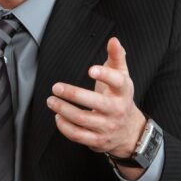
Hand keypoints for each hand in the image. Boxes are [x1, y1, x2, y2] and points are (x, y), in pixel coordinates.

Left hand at [47, 37, 147, 175]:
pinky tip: (58, 116)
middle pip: (95, 103)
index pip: (118, 82)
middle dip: (73, 94)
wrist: (129, 131)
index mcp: (123, 92)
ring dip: (63, 110)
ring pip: (83, 119)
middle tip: (56, 87)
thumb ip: (116, 57)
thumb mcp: (122, 77)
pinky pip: (78, 135)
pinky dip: (64, 126)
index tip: (90, 69)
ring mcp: (107, 127)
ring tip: (51, 101)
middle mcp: (117, 110)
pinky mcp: (98, 140)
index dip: (105, 75)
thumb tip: (113, 40)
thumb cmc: (120, 98)